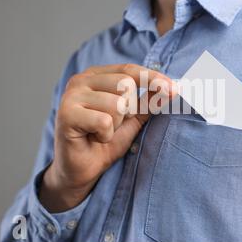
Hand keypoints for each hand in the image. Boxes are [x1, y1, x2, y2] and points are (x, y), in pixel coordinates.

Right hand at [39, 64, 174, 211]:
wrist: (82, 170)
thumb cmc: (104, 142)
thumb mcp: (132, 118)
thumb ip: (147, 101)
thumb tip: (171, 87)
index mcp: (95, 75)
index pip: (129, 70)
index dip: (153, 78)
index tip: (175, 89)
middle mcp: (80, 80)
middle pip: (125, 84)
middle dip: (127, 110)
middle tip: (112, 124)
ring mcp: (71, 95)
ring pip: (116, 104)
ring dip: (115, 125)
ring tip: (101, 132)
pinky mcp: (66, 114)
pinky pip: (104, 121)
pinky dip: (105, 135)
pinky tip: (94, 138)